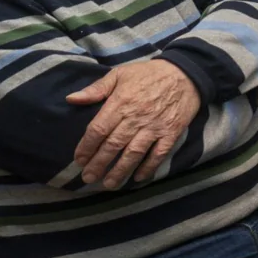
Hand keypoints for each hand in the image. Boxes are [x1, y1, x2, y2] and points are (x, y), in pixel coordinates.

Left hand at [67, 60, 200, 188]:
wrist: (186, 73)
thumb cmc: (149, 74)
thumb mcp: (120, 74)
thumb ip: (96, 89)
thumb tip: (71, 99)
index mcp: (121, 102)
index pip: (98, 129)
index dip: (87, 147)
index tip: (79, 160)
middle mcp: (136, 117)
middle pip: (113, 145)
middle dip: (99, 164)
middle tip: (88, 177)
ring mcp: (155, 126)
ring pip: (133, 153)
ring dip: (120, 171)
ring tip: (109, 184)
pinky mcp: (171, 132)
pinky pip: (159, 153)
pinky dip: (149, 167)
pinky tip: (138, 178)